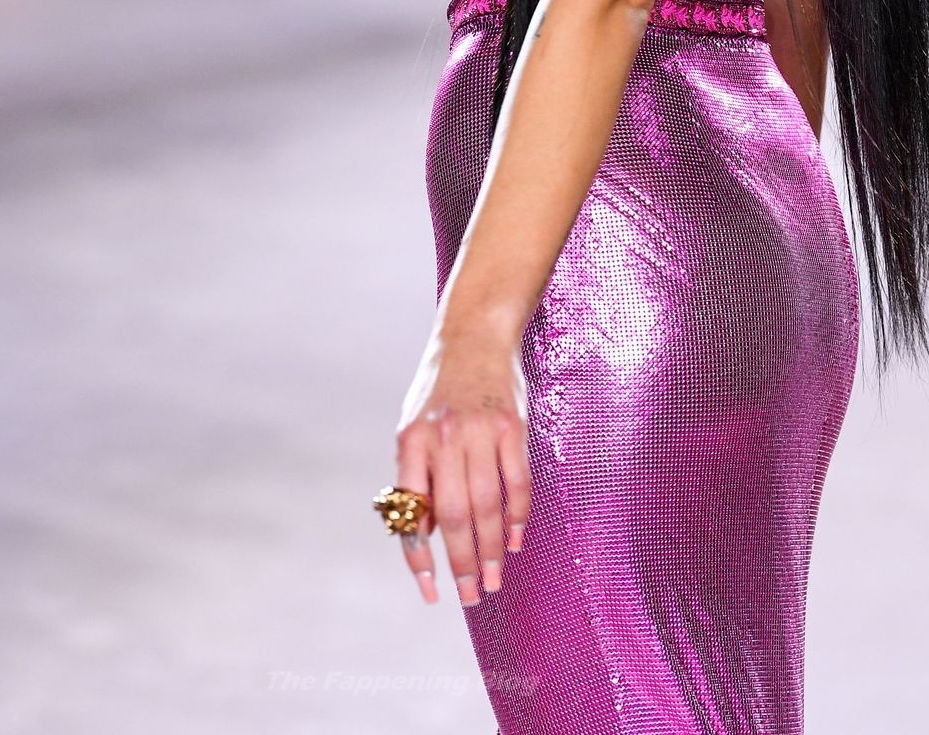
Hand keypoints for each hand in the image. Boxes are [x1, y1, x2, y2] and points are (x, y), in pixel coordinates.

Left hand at [394, 321, 529, 608]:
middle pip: (454, 516)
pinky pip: (516, 481)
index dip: (420, 558)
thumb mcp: (413, 426)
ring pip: (487, 505)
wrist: (474, 333)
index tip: (431, 593)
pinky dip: (517, 516)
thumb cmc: (440, 388)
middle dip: (463, 563)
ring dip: (492, 549)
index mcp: (411, 440)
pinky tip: (515, 540)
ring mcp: (480, 430)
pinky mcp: (511, 426)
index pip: (412, 513)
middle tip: (473, 595)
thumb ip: (418, 477)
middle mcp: (443, 436)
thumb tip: (426, 534)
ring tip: (495, 580)